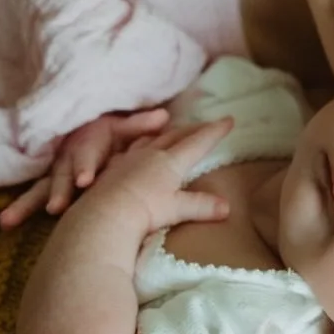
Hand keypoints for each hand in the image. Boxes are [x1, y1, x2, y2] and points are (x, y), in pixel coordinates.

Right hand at [0, 108, 170, 227]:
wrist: (82, 128)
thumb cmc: (107, 132)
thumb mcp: (122, 126)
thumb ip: (140, 125)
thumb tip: (163, 118)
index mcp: (88, 144)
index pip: (87, 155)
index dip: (85, 166)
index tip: (85, 180)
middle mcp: (67, 159)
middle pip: (61, 175)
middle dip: (58, 191)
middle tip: (56, 207)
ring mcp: (55, 173)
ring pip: (40, 187)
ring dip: (28, 203)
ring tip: (12, 219)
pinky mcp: (47, 186)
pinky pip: (31, 197)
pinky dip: (17, 209)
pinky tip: (5, 224)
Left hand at [89, 120, 235, 233]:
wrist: (105, 214)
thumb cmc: (145, 210)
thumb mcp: (176, 209)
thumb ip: (201, 206)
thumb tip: (227, 208)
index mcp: (170, 161)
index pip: (198, 142)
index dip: (214, 131)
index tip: (229, 119)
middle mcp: (151, 154)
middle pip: (176, 135)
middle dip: (194, 129)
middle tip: (206, 124)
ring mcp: (129, 159)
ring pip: (151, 139)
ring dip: (164, 134)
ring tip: (171, 132)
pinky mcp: (112, 169)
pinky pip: (129, 151)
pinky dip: (139, 146)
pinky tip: (136, 152)